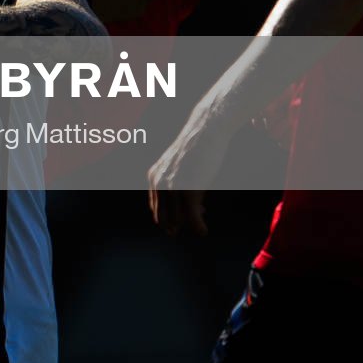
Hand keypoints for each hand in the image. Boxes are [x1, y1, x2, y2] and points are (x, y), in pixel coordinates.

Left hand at [147, 102, 233, 236]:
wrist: (207, 130)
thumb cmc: (198, 147)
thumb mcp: (184, 168)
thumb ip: (182, 187)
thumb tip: (194, 212)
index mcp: (154, 176)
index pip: (156, 207)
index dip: (166, 219)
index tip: (176, 227)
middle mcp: (159, 182)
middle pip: (164, 215)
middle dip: (175, 225)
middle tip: (185, 230)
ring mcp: (173, 187)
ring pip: (178, 217)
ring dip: (189, 226)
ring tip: (200, 230)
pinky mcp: (189, 189)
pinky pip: (191, 216)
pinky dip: (198, 227)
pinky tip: (203, 232)